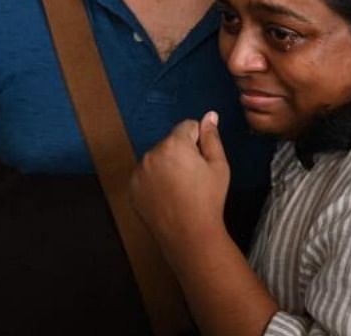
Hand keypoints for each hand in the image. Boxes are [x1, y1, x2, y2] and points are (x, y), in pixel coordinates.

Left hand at [131, 112, 229, 248]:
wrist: (189, 235)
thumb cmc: (208, 200)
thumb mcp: (218, 166)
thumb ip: (212, 137)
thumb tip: (209, 115)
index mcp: (174, 144)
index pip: (187, 126)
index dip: (199, 141)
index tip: (202, 162)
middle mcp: (151, 154)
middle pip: (170, 142)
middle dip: (181, 153)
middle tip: (193, 178)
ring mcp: (138, 172)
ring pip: (157, 158)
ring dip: (167, 166)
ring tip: (180, 189)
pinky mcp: (132, 188)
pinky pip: (145, 175)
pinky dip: (154, 181)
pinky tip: (167, 196)